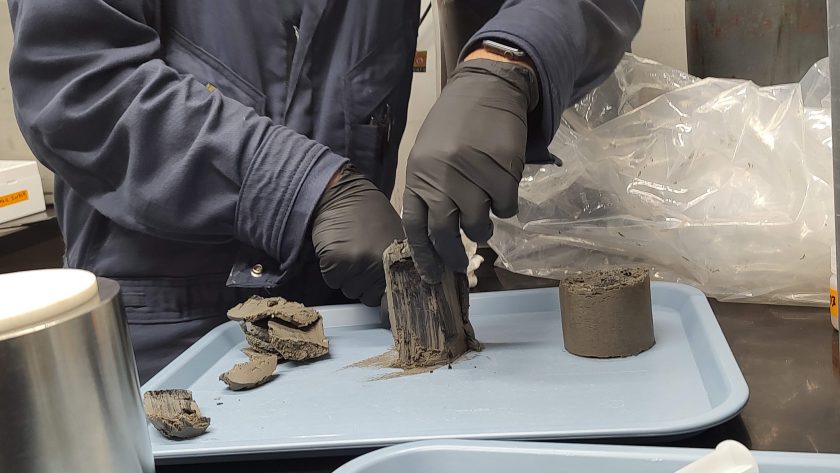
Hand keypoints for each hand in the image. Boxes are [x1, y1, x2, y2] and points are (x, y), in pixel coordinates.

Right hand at [312, 166, 403, 305]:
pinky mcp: (335, 262)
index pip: (398, 299)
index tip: (389, 314)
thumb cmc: (370, 216)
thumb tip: (404, 295)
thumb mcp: (396, 237)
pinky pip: (334, 281)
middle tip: (365, 259)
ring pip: (351, 291)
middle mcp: (381, 265)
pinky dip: (333, 271)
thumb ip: (402, 266)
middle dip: (367, 285)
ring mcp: (358, 263)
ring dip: (349, 277)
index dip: (392, 308)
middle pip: (371, 298)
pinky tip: (339, 250)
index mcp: (401, 260)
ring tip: (352, 251)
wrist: (343, 194)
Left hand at [402, 57, 537, 282]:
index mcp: (419, 174)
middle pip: (445, 232)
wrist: (485, 88)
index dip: (423, 255)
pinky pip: (505, 207)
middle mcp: (442, 176)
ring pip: (477, 224)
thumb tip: (435, 236)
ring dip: (482, 230)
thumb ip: (429, 191)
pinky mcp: (502, 168)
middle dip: (452, 254)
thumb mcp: (428, 155)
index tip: (431, 275)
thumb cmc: (453, 126)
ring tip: (483, 222)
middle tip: (460, 263)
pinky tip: (501, 193)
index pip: (415, 226)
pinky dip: (505, 208)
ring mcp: (472, 172)